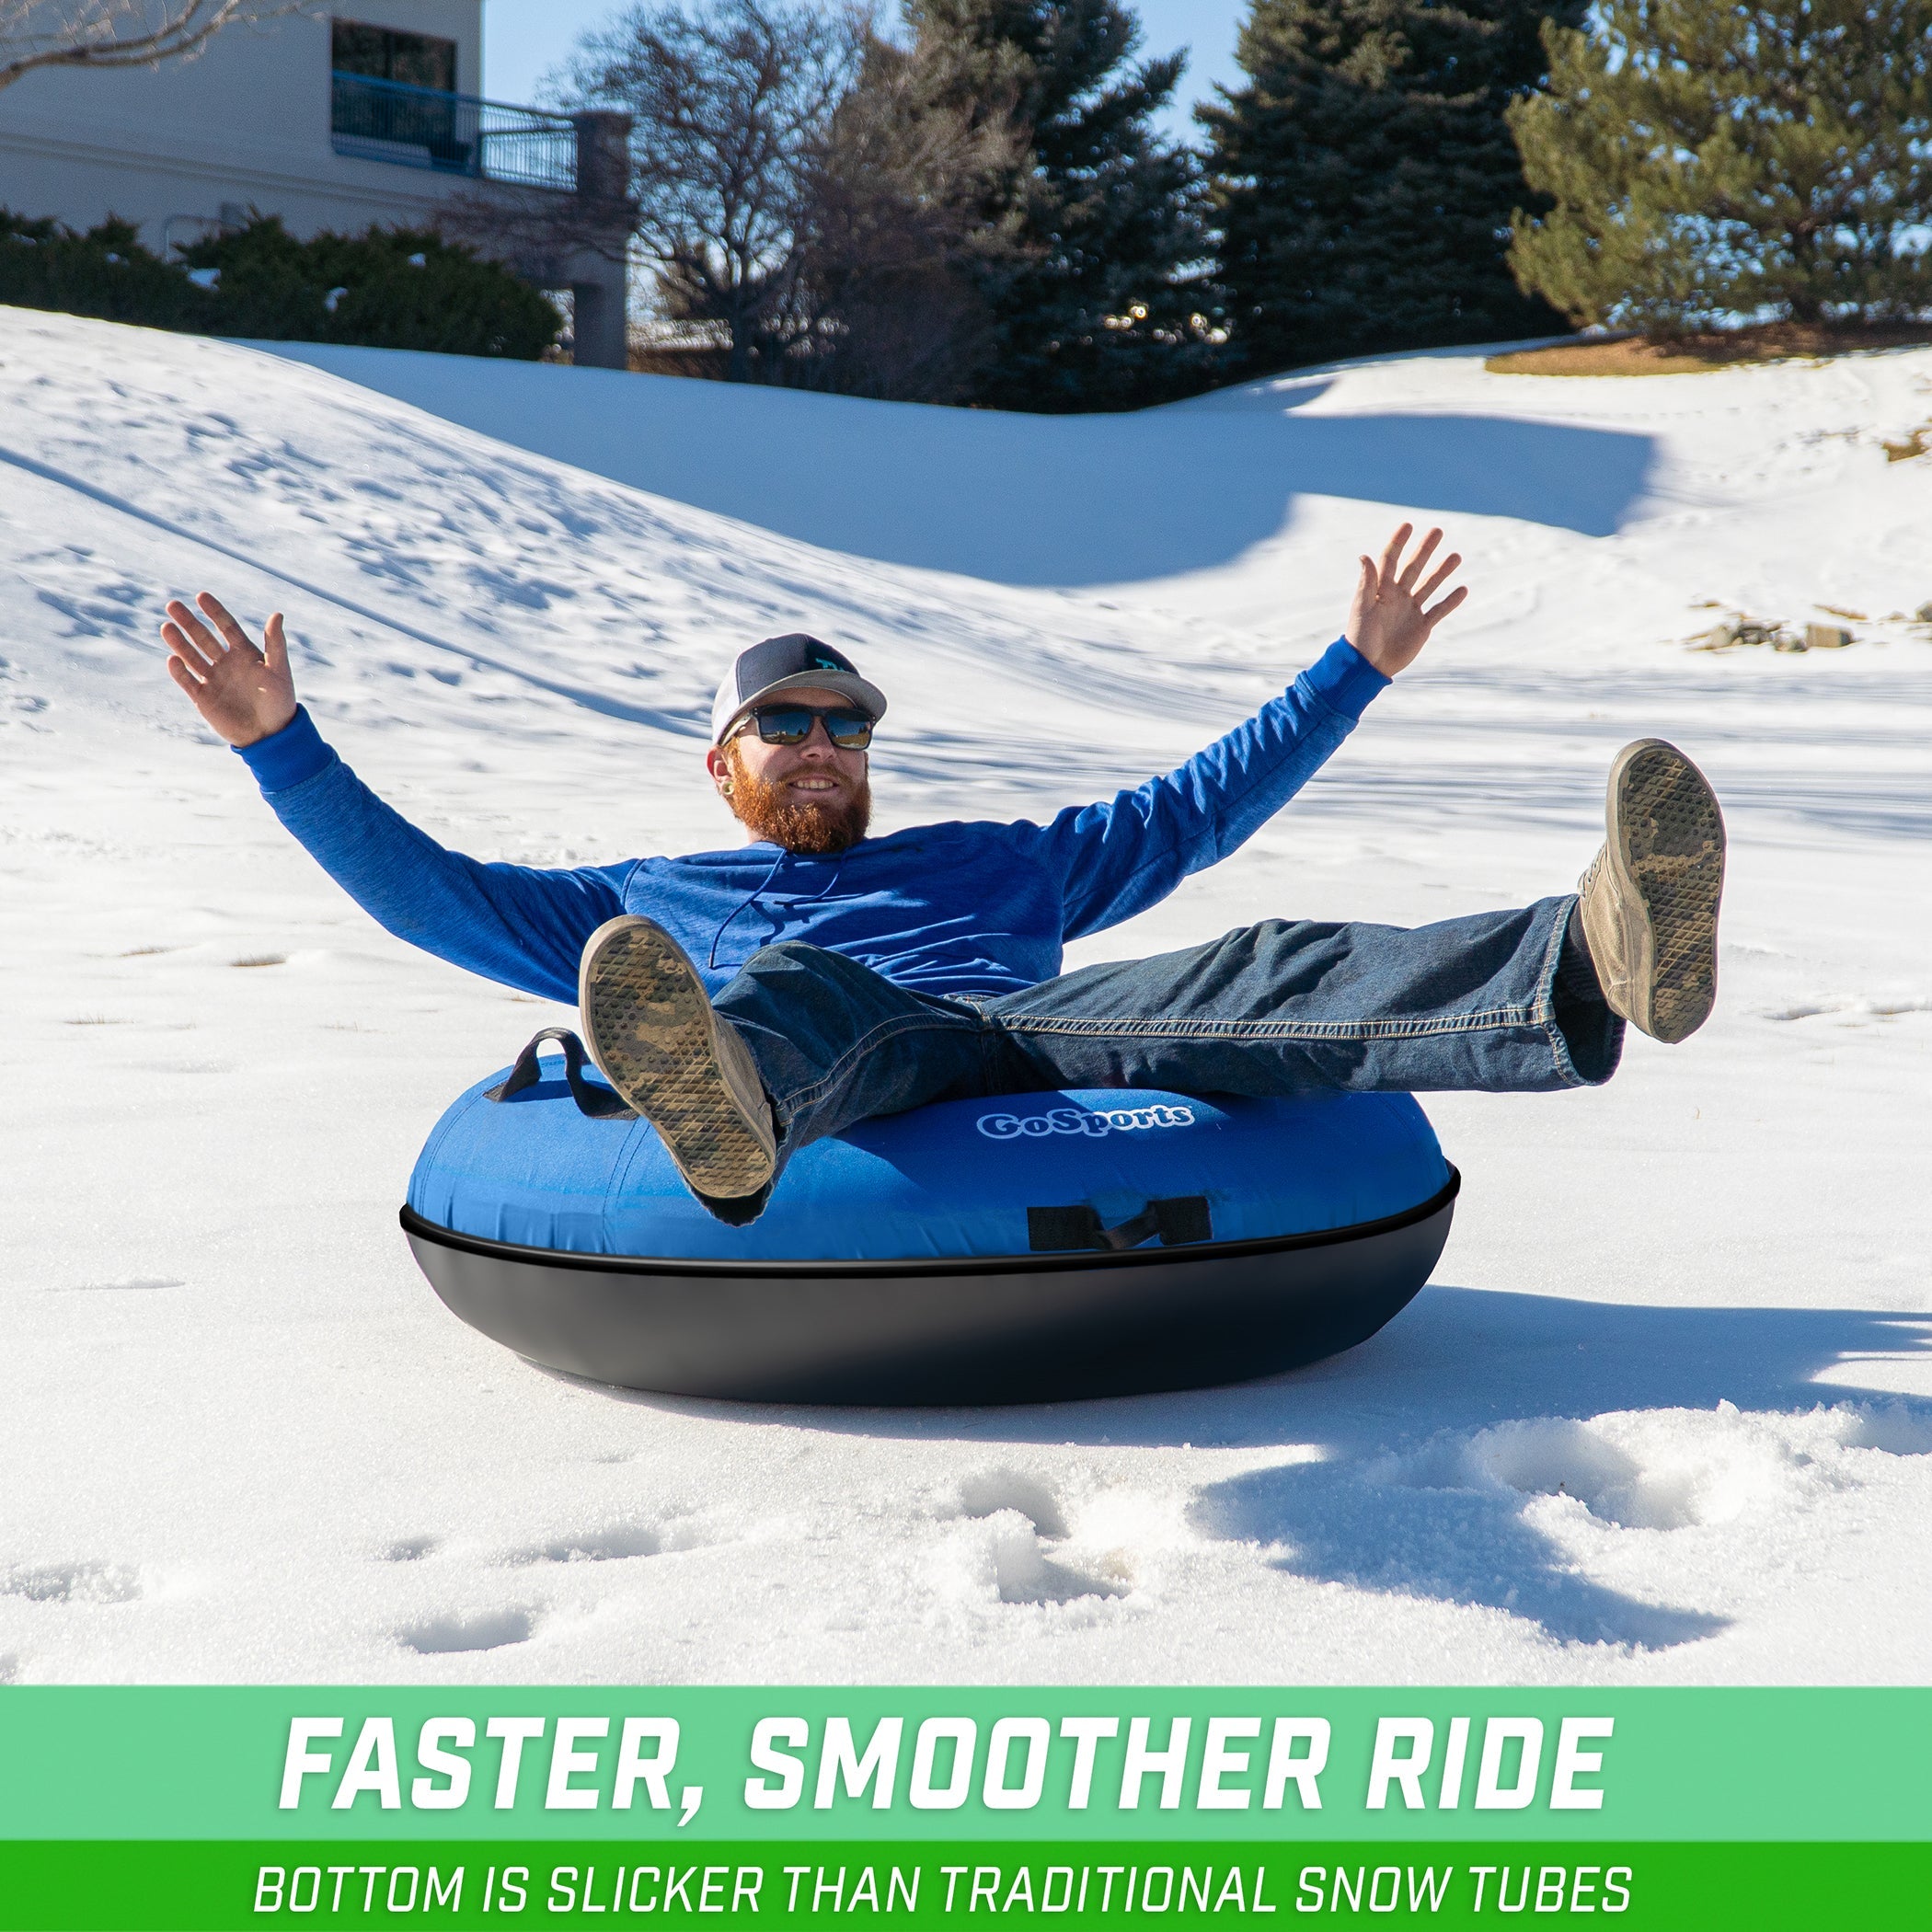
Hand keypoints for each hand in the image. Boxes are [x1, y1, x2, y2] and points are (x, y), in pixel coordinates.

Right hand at [161, 594, 296, 746]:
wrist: (272, 735)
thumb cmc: (280, 702)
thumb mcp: (279, 670)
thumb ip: (275, 643)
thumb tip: (277, 614)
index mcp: (245, 653)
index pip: (226, 627)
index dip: (215, 612)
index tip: (201, 596)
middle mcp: (226, 663)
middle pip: (203, 638)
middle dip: (189, 622)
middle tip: (172, 605)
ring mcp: (213, 679)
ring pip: (191, 656)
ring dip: (179, 642)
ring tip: (166, 626)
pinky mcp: (203, 698)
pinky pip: (188, 681)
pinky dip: (179, 671)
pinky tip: (172, 659)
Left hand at [1345, 524, 1465, 676]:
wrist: (1368, 666)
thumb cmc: (1360, 637)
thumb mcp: (1362, 608)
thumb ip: (1366, 583)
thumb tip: (1364, 556)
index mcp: (1381, 590)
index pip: (1390, 560)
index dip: (1398, 543)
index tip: (1408, 525)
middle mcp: (1397, 596)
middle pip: (1414, 567)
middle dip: (1425, 550)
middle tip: (1438, 531)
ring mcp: (1411, 611)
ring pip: (1429, 585)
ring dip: (1442, 571)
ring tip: (1456, 556)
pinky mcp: (1421, 627)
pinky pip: (1439, 610)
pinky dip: (1451, 601)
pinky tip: (1463, 589)